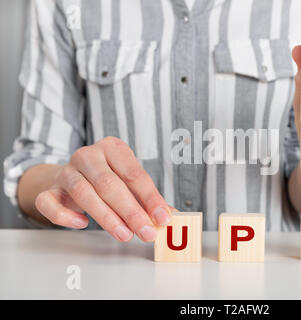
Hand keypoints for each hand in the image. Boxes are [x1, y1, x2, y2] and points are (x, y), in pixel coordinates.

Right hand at [35, 137, 173, 241]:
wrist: (72, 175)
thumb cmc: (108, 178)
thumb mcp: (130, 182)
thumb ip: (147, 198)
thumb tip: (168, 217)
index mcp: (112, 148)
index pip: (134, 173)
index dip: (150, 197)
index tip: (162, 218)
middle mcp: (87, 155)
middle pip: (109, 184)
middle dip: (131, 211)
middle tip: (146, 232)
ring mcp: (66, 171)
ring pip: (83, 193)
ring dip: (106, 217)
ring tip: (125, 234)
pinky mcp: (49, 189)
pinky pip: (49, 203)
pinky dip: (65, 216)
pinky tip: (82, 224)